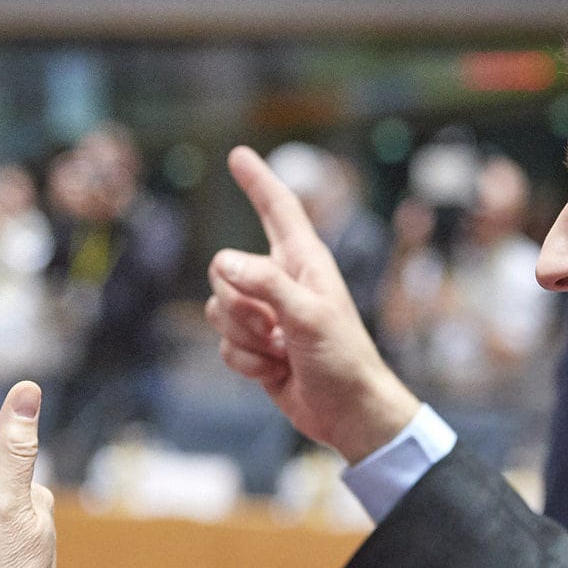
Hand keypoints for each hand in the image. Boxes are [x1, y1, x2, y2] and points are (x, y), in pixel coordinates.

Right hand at [206, 146, 419, 461]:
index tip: (238, 154)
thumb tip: (223, 261)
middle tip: (276, 328)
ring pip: (219, 309)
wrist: (347, 412)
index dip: (257, 181)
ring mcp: (266, 315)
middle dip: (240, 304)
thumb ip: (266, 282)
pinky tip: (275, 372)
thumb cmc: (342, 358)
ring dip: (245, 339)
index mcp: (303, 261)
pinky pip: (224, 345)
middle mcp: (281, 282)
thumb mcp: (309, 314)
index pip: (277, 209)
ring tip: (281, 352)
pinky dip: (246, 363)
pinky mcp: (256, 347)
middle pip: (224, 269)